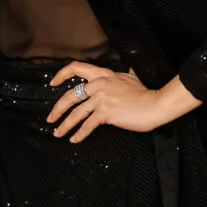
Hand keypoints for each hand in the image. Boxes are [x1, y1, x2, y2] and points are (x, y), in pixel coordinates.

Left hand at [47, 61, 169, 142]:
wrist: (155, 104)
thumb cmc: (145, 93)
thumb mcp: (131, 77)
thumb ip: (123, 75)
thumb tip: (128, 70)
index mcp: (103, 74)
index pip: (77, 68)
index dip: (61, 74)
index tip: (53, 83)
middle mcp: (99, 84)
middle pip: (71, 95)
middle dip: (58, 108)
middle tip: (51, 117)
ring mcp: (102, 99)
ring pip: (76, 113)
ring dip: (65, 125)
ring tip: (58, 132)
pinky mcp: (106, 113)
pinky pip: (88, 125)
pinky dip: (79, 134)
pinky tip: (74, 139)